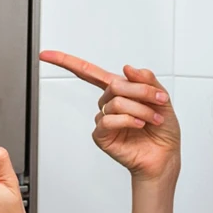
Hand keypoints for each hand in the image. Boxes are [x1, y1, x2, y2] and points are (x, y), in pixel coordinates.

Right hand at [40, 50, 179, 181]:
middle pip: (115, 85)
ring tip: (153, 119)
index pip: (89, 73)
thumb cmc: (163, 131)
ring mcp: (104, 120)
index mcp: (119, 91)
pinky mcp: (102, 136)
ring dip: (140, 109)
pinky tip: (139, 126)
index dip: (67, 62)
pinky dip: (129, 120)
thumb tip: (128, 68)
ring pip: (116, 102)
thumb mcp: (161, 98)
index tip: (47, 55)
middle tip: (159, 100)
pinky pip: (109, 120)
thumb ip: (147, 80)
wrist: (165, 157)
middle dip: (141, 91)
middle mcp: (109, 104)